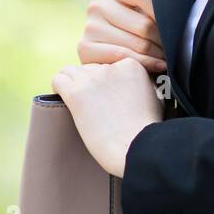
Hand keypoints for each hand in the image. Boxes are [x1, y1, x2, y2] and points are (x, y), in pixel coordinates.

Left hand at [51, 57, 164, 177]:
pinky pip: (59, 80)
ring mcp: (93, 79)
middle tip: (91, 103)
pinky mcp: (77, 93)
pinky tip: (61, 98)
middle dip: (90, 83)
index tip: (105, 97)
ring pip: (71, 71)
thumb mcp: (156, 99)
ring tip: (74, 99)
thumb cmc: (147, 132)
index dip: (105, 81)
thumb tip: (136, 87)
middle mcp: (111, 68)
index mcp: (130, 65)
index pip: (108, 65)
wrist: (135, 147)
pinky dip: (58, 88)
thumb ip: (145, 86)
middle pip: (90, 68)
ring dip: (72, 83)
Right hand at [77, 0, 166, 74]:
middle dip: (164, 41)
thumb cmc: (138, 30)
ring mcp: (89, 27)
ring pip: (137, 44)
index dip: (165, 14)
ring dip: (158, 55)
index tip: (178, 27)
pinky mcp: (84, 48)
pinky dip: (145, 64)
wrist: (115, 58)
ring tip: (168, 59)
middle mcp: (97, 5)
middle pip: (144, 25)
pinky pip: (123, 57)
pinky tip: (158, 66)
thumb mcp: (146, 13)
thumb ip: (156, 7)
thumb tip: (175, 9)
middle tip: (175, 50)